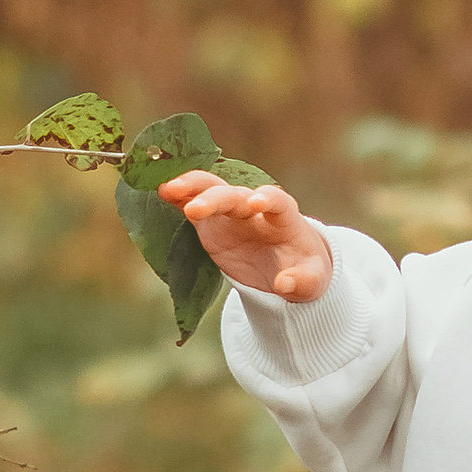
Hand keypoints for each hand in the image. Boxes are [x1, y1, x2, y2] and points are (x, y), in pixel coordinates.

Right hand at [159, 172, 332, 302]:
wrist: (287, 267)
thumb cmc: (303, 269)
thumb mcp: (311, 281)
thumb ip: (302, 281)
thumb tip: (286, 284)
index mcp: (283, 217)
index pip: (276, 201)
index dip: (267, 199)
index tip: (256, 202)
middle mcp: (254, 206)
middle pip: (234, 196)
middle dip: (215, 200)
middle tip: (194, 210)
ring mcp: (231, 212)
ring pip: (210, 190)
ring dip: (190, 187)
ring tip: (167, 189)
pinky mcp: (211, 222)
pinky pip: (192, 203)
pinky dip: (178, 196)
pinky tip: (160, 191)